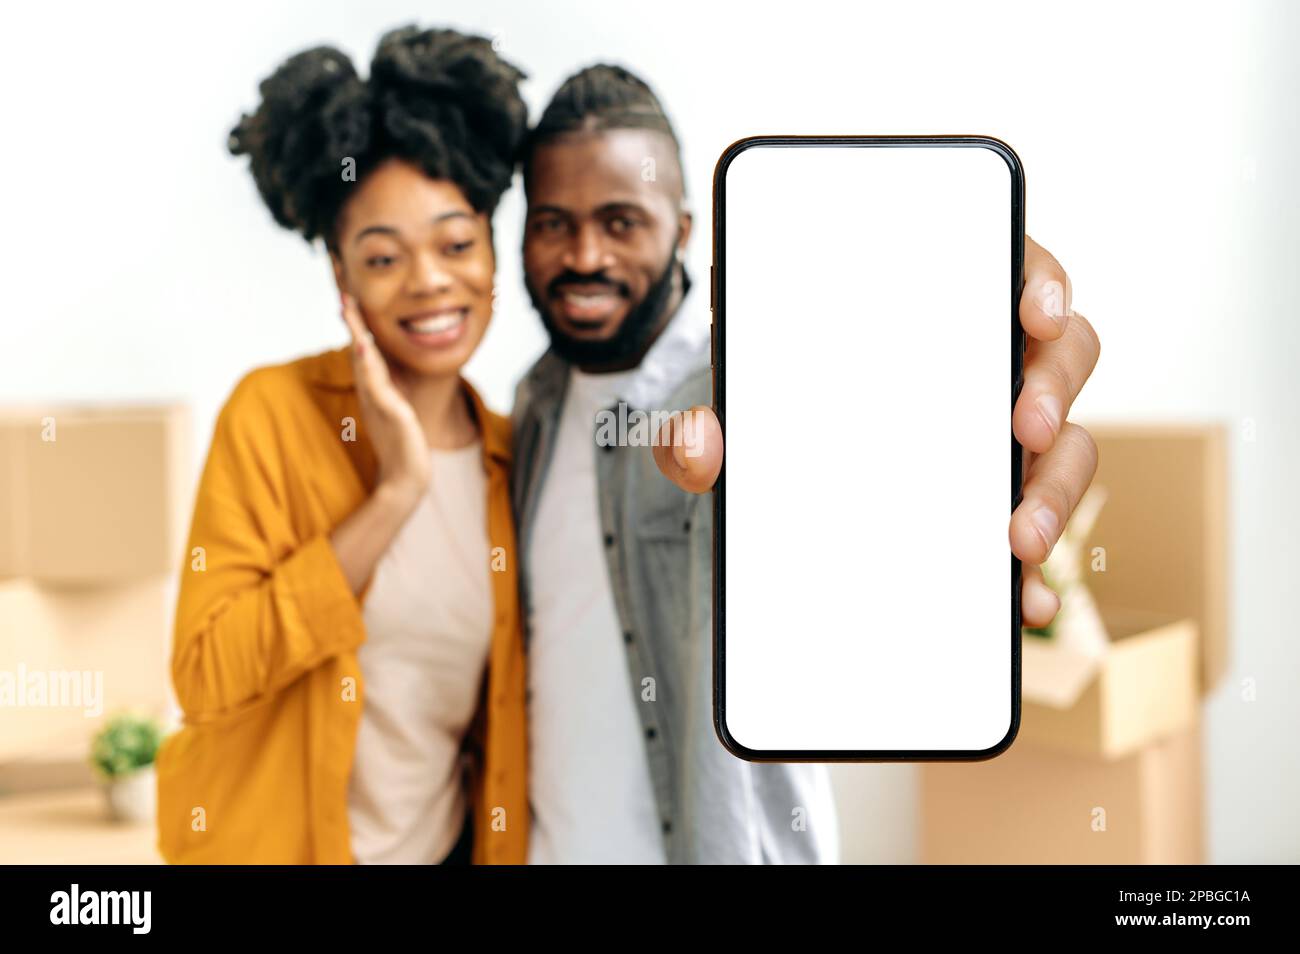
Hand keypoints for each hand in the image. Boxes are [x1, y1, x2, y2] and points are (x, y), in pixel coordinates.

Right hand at [340, 292, 429, 506]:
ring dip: (355, 333)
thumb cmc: (403, 444)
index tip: (349, 295)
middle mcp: (371, 391)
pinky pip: (376, 384)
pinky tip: (363, 347)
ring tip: (348, 307)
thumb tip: (388, 373)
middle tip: (341, 289)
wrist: (407, 478)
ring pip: (363, 361)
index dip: (356, 322)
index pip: (362, 348)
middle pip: (356, 347)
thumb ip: (390, 389)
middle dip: (350, 319)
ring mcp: (378, 401)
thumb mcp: (397, 409)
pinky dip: (368, 364)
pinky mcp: (389, 412)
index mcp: (374, 388)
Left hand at [653, 235, 1099, 628]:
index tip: (1035, 312)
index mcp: (943, 307)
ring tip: (1019, 537)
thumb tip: (693, 445)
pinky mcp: (1000, 497)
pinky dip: (1038, 570)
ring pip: (1067, 448)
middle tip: (1024, 430)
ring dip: (1057, 490)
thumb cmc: (782, 405)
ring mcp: (1003, 434)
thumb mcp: (739, 408)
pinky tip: (1023, 601)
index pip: (1014, 270)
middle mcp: (990, 364)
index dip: (1042, 284)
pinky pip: (1036, 526)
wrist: (784, 465)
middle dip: (1053, 391)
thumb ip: (705, 425)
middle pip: (1063, 358)